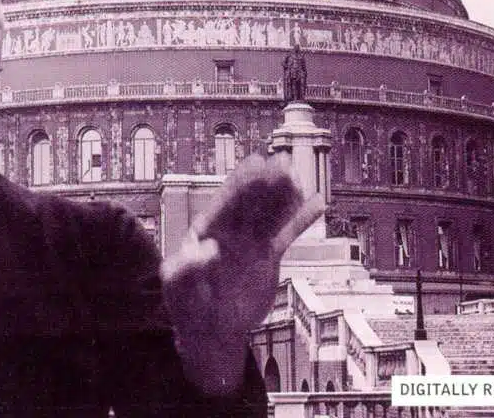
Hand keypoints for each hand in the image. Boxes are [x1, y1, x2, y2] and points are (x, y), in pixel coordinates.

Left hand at [160, 154, 322, 394]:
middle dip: (266, 182)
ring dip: (284, 195)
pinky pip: (288, 235)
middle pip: (253, 202)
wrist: (210, 331)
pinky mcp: (269, 257)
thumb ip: (186, 268)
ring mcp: (252, 242)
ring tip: (298, 176)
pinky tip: (317, 205)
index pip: (227, 201)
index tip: (256, 162)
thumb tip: (208, 248)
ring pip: (272, 213)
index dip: (241, 182)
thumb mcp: (176, 287)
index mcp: (208, 229)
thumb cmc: (187, 306)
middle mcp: (232, 230)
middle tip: (283, 162)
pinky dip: (301, 220)